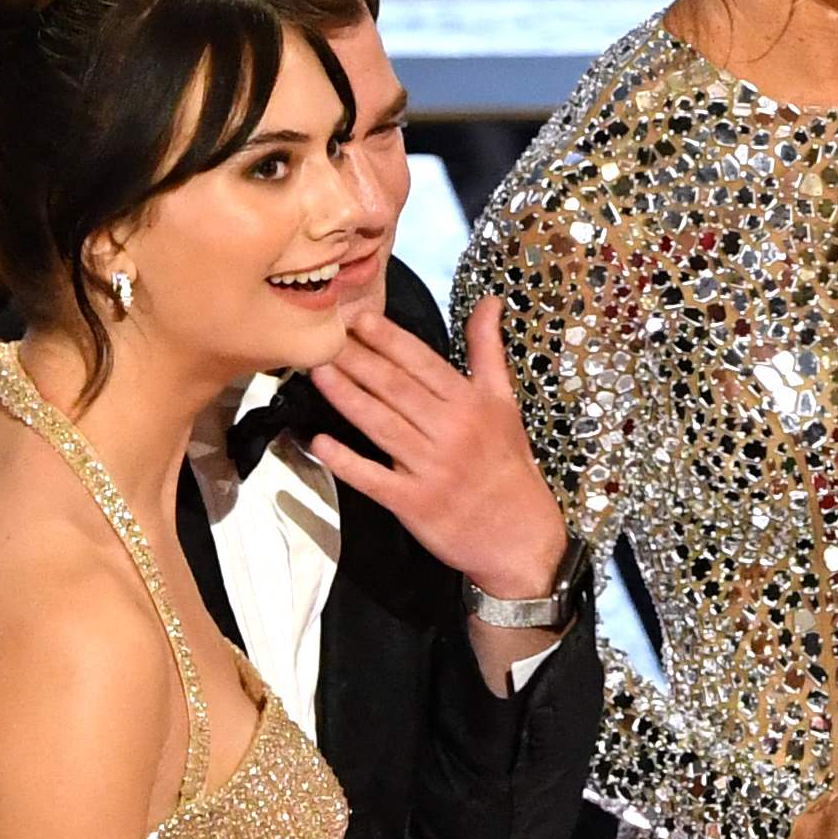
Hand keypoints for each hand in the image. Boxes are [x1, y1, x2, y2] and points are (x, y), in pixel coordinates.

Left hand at [306, 294, 574, 608]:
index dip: (387, 338)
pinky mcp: (413, 502)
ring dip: (345, 396)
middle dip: (356, 359)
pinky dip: (345, 460)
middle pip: (395, 388)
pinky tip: (319, 440)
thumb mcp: (505, 404)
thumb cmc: (508, 466)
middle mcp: (451, 431)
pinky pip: (372, 477)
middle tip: (322, 335)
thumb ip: (489, 352)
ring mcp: (431, 468)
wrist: (521, 536)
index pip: (422, 363)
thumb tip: (489, 302)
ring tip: (316, 371)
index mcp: (473, 405)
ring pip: (380, 425)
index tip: (356, 316)